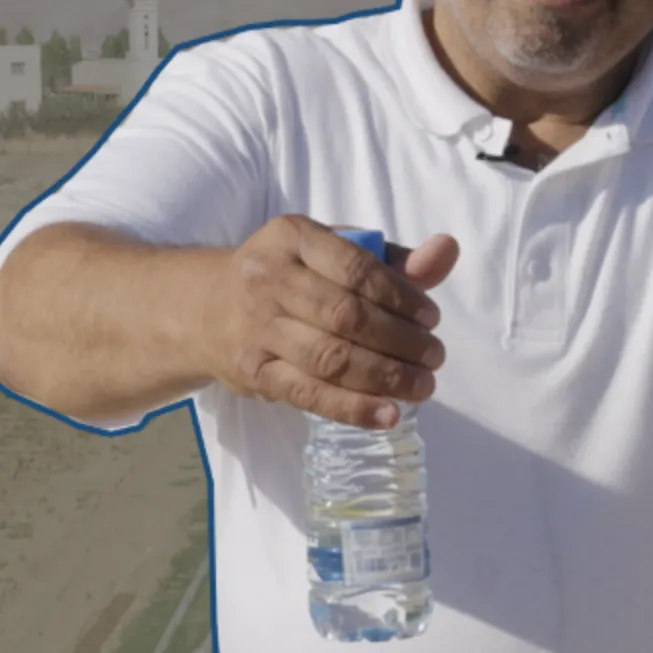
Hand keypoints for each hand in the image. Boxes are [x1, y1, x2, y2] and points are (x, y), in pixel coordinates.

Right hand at [201, 215, 459, 428]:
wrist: (207, 309)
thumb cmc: (288, 277)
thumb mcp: (331, 252)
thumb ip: (392, 259)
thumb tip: (446, 253)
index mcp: (291, 236)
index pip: (356, 268)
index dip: (402, 297)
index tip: (431, 318)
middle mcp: (267, 278)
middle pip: (346, 316)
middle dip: (401, 341)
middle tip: (434, 356)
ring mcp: (255, 328)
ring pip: (330, 358)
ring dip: (386, 377)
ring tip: (422, 386)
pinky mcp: (252, 372)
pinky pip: (308, 395)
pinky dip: (353, 408)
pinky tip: (388, 416)